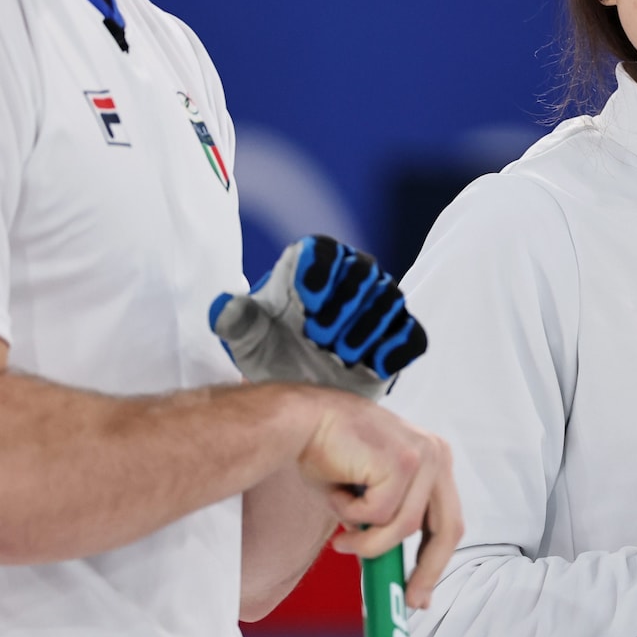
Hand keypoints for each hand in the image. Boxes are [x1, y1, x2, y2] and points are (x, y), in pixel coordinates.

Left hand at [211, 236, 426, 397]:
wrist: (298, 386)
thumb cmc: (271, 349)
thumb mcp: (247, 339)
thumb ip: (236, 320)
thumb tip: (225, 309)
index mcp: (312, 263)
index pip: (323, 250)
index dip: (318, 272)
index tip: (304, 304)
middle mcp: (352, 274)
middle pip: (363, 272)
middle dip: (342, 307)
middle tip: (317, 338)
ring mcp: (381, 305)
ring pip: (389, 301)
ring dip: (365, 330)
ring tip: (339, 357)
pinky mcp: (399, 338)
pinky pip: (411, 337)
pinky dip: (396, 349)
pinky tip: (373, 366)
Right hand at [293, 388, 461, 607]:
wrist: (302, 420)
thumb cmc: (330, 453)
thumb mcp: (369, 494)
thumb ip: (388, 521)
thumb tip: (393, 569)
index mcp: (434, 459)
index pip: (447, 519)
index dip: (436, 560)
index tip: (422, 592)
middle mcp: (436, 455)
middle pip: (446, 529)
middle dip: (426, 570)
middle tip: (406, 599)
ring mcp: (422, 456)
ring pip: (404, 527)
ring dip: (367, 540)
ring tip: (341, 533)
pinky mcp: (401, 462)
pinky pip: (379, 515)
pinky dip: (351, 515)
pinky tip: (338, 492)